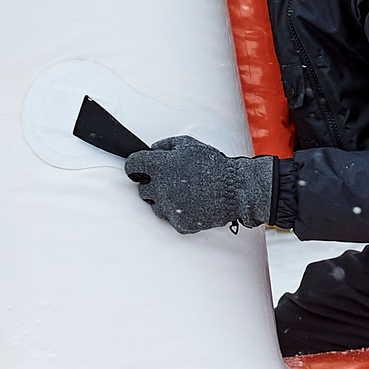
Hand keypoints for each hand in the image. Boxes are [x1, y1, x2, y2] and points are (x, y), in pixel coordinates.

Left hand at [123, 135, 273, 234]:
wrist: (236, 189)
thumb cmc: (214, 165)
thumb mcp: (189, 145)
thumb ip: (165, 145)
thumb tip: (151, 149)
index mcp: (161, 166)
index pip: (132, 165)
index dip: (135, 167)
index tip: (139, 170)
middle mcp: (161, 187)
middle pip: (142, 189)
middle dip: (152, 185)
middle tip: (171, 182)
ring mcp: (170, 207)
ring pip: (155, 206)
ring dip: (164, 201)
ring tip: (185, 194)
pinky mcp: (180, 223)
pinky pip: (171, 219)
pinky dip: (180, 214)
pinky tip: (193, 205)